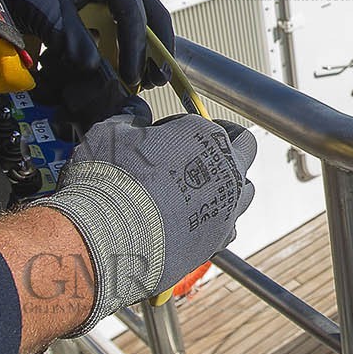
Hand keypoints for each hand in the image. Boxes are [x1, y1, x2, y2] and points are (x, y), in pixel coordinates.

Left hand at [0, 0, 175, 127]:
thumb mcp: (44, 11)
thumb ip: (70, 38)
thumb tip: (94, 68)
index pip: (135, 14)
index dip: (137, 48)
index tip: (132, 78)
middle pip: (149, 14)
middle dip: (155, 48)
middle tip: (157, 80)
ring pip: (138, 22)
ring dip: (142, 50)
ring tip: (143, 80)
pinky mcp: (96, 4)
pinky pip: (119, 26)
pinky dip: (123, 48)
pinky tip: (121, 70)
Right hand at [30, 114, 256, 332]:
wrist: (108, 237)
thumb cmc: (111, 180)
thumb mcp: (112, 133)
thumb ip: (130, 118)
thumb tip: (135, 112)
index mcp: (206, 136)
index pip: (208, 123)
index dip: (185, 129)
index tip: (166, 138)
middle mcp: (227, 170)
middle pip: (244, 150)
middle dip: (225, 150)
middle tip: (195, 158)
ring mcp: (226, 209)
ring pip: (244, 192)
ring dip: (226, 188)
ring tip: (195, 194)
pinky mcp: (217, 242)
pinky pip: (228, 228)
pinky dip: (214, 224)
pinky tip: (189, 224)